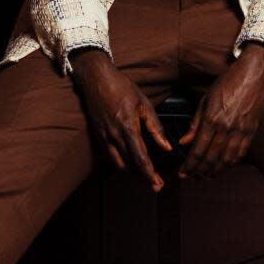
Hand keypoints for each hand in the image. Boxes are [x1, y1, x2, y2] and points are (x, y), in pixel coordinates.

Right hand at [71, 49, 171, 191]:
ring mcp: (103, 136)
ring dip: (132, 173)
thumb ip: (156, 128)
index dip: (149, 173)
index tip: (157, 183)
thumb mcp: (144, 105)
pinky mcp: (98, 135)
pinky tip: (129, 165)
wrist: (96, 78)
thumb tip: (167, 148)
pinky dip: (121, 163)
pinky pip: (109, 156)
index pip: (140, 157)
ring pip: (118, 164)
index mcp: (128, 127)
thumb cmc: (122, 87)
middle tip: (156, 185)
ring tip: (145, 178)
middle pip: (129, 165)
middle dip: (143, 178)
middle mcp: (114, 135)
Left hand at [178, 43, 263, 179]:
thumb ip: (195, 123)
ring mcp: (240, 130)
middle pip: (211, 158)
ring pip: (226, 160)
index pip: (197, 150)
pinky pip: (241, 153)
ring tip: (206, 176)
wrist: (253, 74)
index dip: (189, 165)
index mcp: (212, 119)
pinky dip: (231, 163)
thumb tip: (183, 142)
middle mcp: (226, 128)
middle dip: (199, 172)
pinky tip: (224, 166)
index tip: (182, 173)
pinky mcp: (251, 131)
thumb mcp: (206, 99)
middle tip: (192, 178)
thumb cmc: (227, 83)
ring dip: (215, 171)